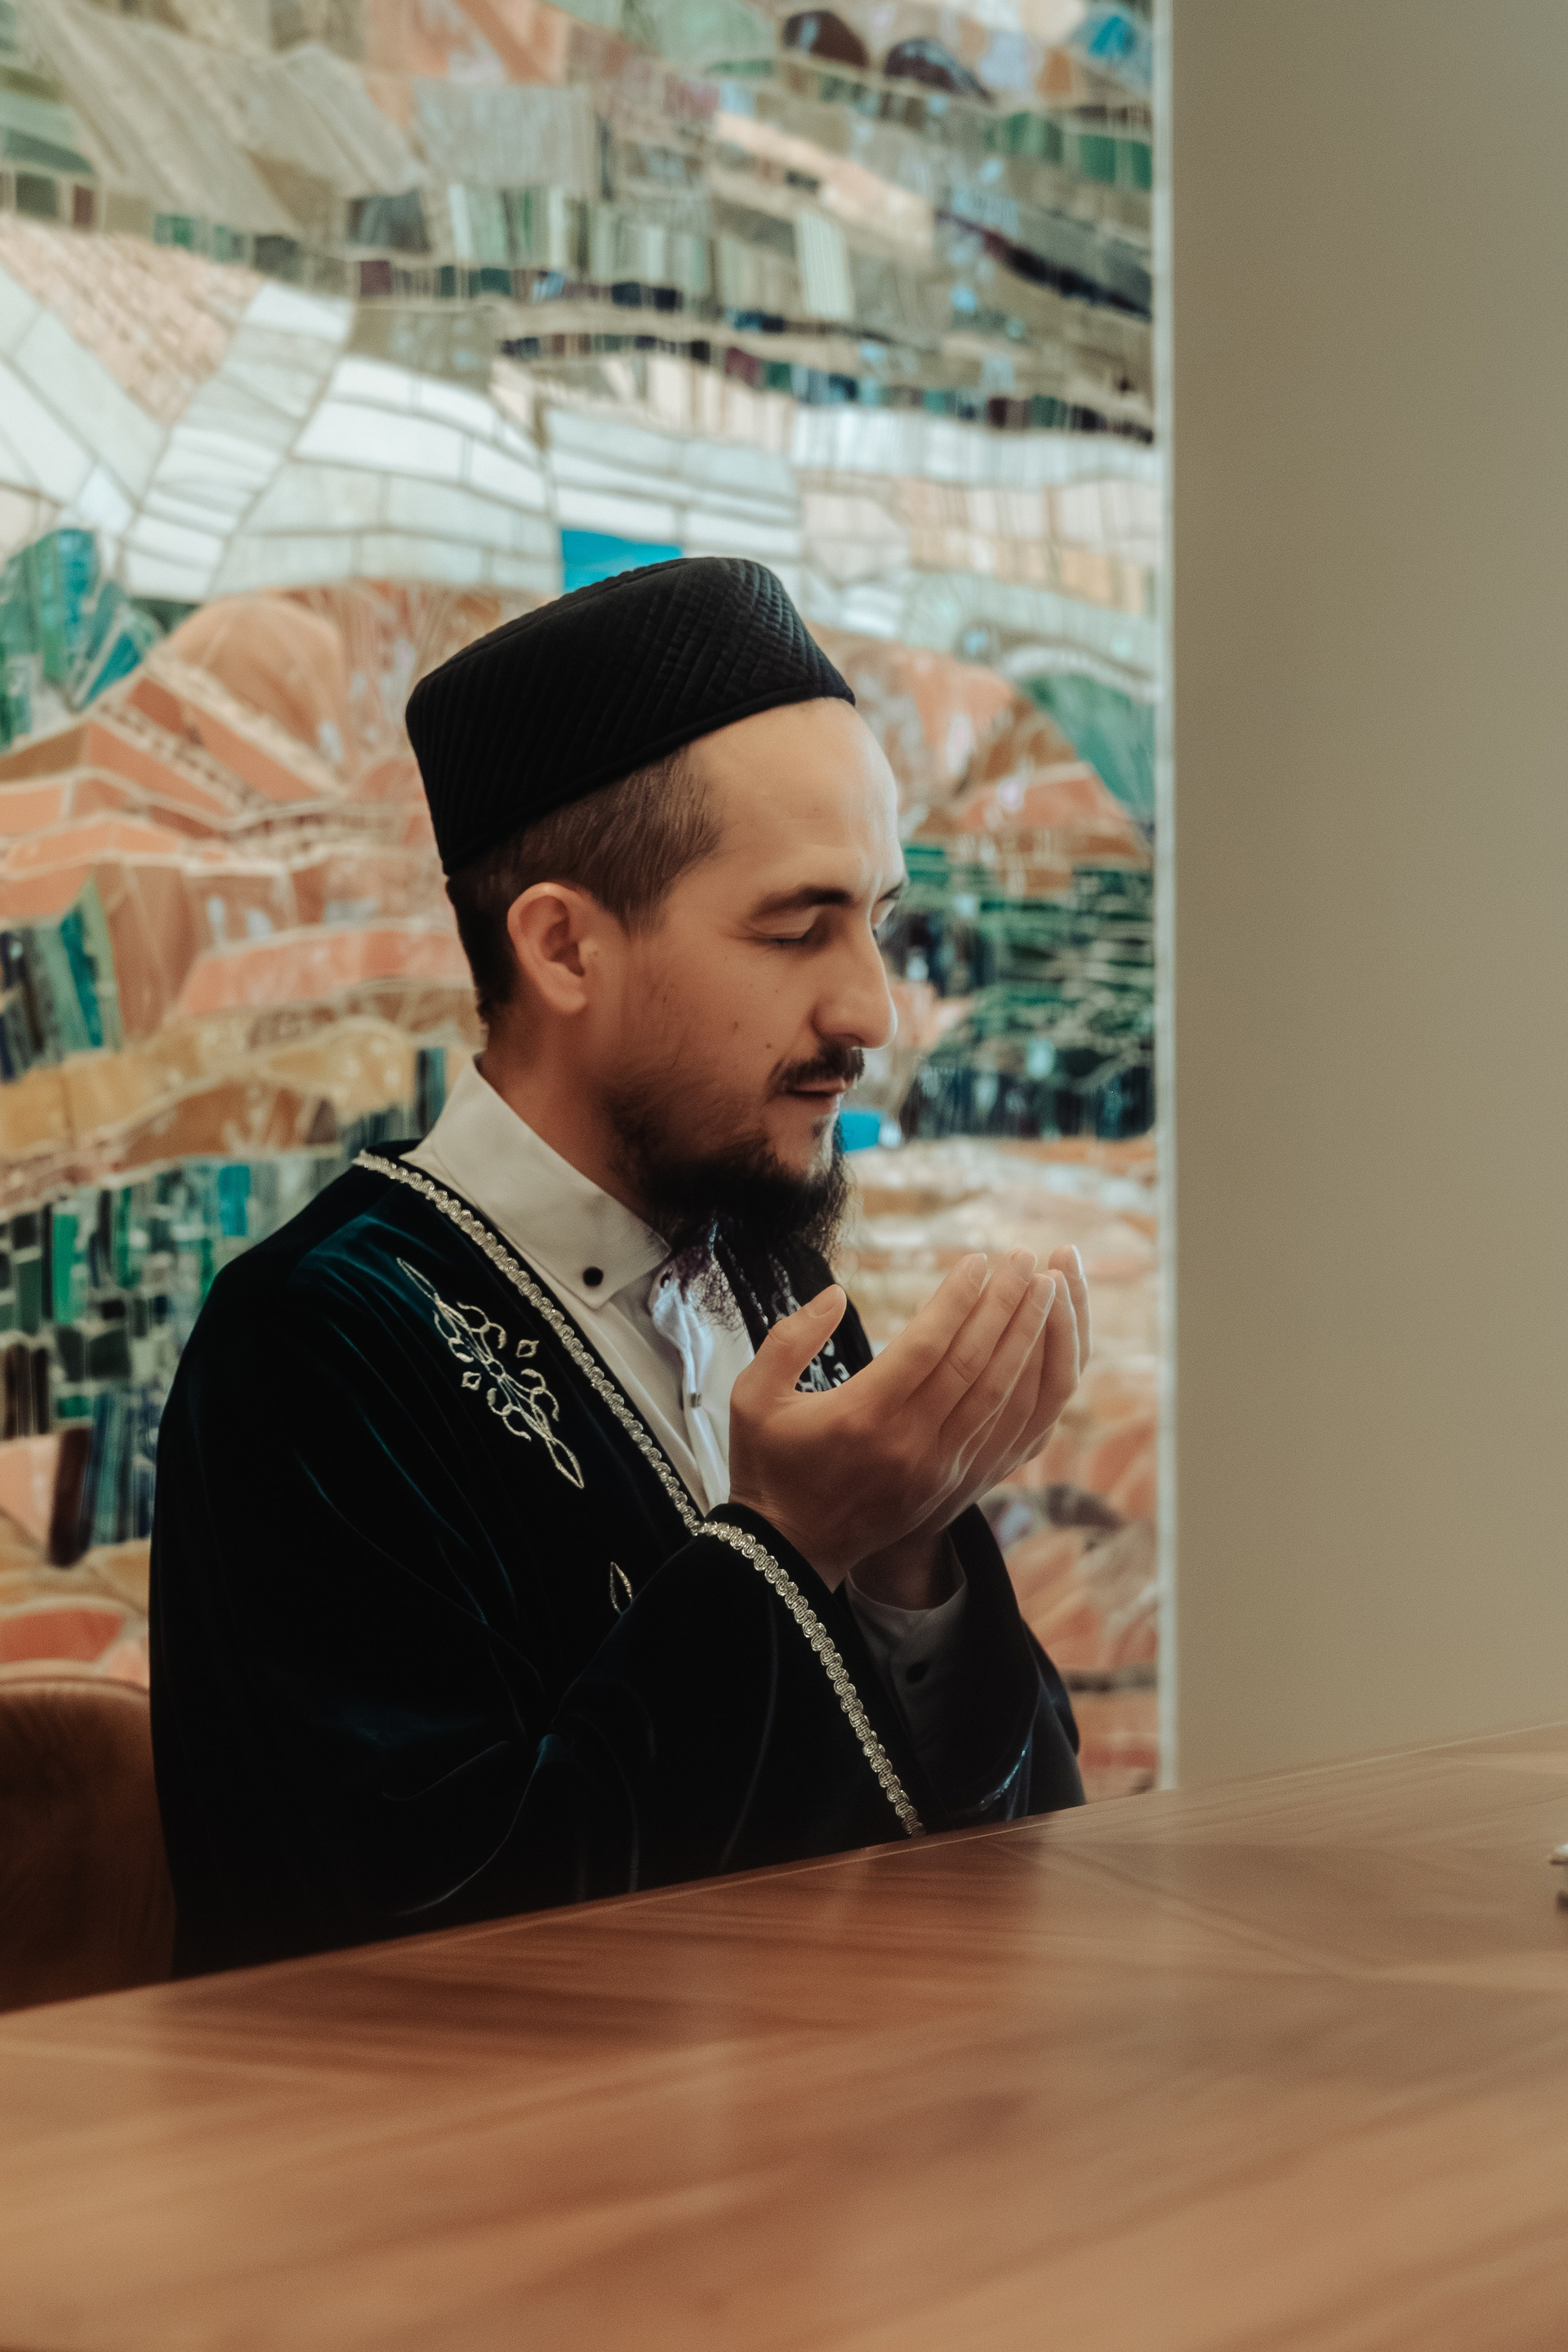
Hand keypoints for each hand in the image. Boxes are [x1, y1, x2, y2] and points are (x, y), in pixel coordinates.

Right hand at [727, 1247, 1060, 1586]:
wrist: (790, 1554)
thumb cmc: (768, 1466)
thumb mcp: (753, 1397)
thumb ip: (791, 1339)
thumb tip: (836, 1295)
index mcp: (862, 1416)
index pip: (926, 1345)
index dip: (957, 1298)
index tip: (978, 1258)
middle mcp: (911, 1443)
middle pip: (975, 1363)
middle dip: (1006, 1304)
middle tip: (1025, 1259)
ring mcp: (942, 1468)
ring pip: (1001, 1394)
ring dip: (1029, 1338)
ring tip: (1049, 1290)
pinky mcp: (958, 1485)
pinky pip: (1009, 1431)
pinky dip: (1031, 1386)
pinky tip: (1043, 1350)